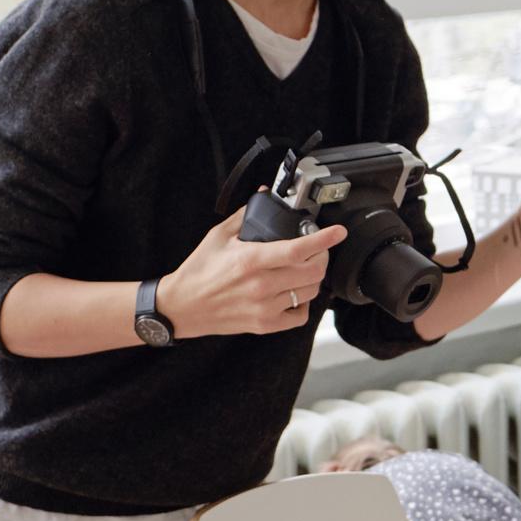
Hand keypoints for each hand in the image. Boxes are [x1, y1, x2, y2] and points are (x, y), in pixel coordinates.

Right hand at [162, 201, 346, 337]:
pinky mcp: (265, 325)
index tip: (338, 232)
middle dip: (322, 257)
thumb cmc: (198, 271)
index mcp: (251, 260)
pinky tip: (293, 293)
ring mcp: (264, 308)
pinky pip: (300, 315)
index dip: (324, 239)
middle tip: (317, 250)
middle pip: (313, 272)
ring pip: (310, 292)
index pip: (298, 249)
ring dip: (313, 278)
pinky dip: (303, 303)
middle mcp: (261, 285)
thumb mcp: (218, 236)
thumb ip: (246, 214)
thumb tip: (265, 195)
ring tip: (303, 270)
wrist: (181, 307)